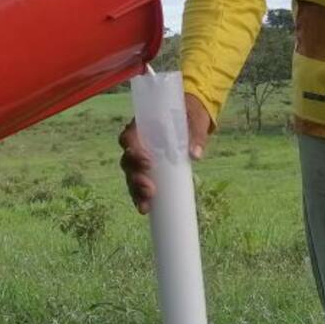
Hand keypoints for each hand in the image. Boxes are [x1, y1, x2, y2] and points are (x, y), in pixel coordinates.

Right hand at [119, 92, 212, 214]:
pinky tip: (145, 208)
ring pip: (130, 175)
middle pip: (127, 161)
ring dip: (136, 190)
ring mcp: (141, 157)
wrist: (192, 117)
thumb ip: (196, 134)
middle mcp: (138, 142)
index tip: (149, 162)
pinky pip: (138, 183)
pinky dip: (140, 196)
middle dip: (136, 177)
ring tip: (146, 203)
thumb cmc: (190, 115)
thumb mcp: (195, 120)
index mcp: (143, 125)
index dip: (134, 151)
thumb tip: (196, 154)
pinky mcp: (148, 169)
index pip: (129, 137)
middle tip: (150, 189)